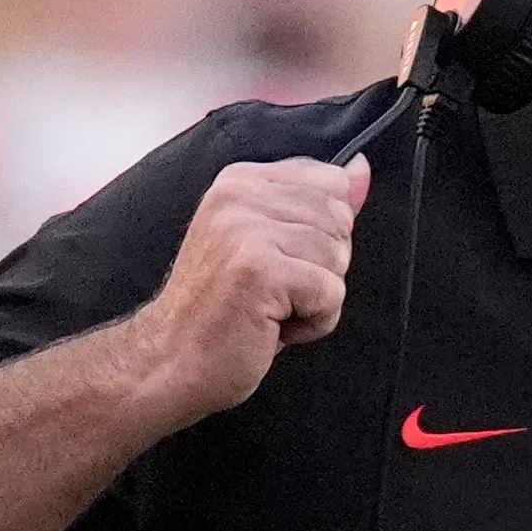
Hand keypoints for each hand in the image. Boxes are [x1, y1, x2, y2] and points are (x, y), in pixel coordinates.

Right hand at [128, 157, 368, 422]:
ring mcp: (247, 229)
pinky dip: (314, 323)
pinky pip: (331, 292)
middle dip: (323, 268)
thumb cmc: (221, 311)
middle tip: (271, 292)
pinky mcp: (260, 269)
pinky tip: (272, 327)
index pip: (332, 182)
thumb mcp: (266, 245)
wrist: (169, 361)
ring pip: (339, 258)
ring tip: (269, 310)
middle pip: (341, 220)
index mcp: (240, 180)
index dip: (323, 233)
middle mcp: (239, 193)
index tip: (277, 261)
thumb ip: (313, 206)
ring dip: (316, 300)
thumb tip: (362, 168)